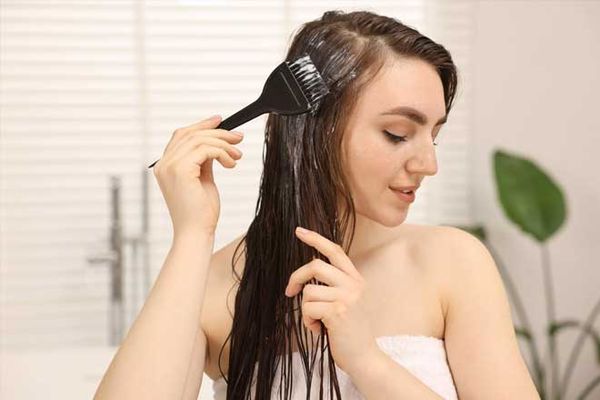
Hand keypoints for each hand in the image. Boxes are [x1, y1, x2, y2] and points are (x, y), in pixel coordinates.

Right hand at [152, 115, 243, 237]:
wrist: (196, 232)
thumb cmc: (200, 212)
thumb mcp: (203, 180)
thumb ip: (204, 161)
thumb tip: (215, 144)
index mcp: (165, 166)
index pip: (181, 136)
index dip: (202, 125)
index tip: (221, 122)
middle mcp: (164, 164)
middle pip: (190, 134)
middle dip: (217, 132)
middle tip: (238, 137)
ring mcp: (169, 166)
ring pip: (200, 139)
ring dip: (223, 144)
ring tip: (238, 155)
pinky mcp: (180, 170)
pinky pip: (205, 149)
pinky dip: (222, 153)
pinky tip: (231, 164)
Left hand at [284, 226, 378, 373]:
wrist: (365, 357)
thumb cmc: (350, 332)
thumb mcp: (347, 302)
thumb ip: (335, 285)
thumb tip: (307, 275)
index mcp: (356, 279)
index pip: (335, 251)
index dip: (316, 239)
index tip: (298, 231)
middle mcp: (353, 284)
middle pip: (315, 265)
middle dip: (296, 277)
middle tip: (289, 291)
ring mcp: (347, 297)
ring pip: (308, 291)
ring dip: (306, 308)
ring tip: (316, 321)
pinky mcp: (338, 311)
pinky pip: (308, 308)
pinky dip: (308, 321)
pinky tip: (318, 330)